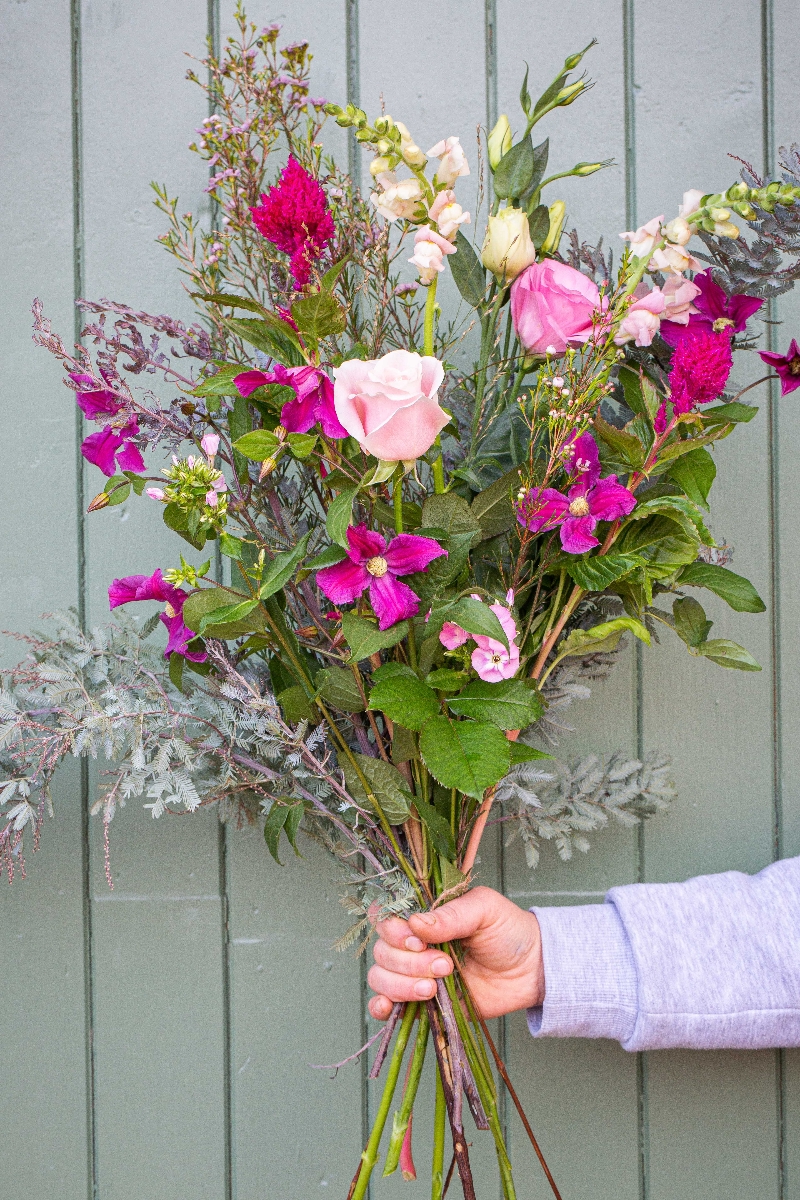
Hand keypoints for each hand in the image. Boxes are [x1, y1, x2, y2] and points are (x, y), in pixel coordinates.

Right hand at [367, 886, 544, 1020]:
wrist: (530, 970)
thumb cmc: (507, 930)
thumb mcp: (484, 909)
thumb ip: (451, 915)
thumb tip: (415, 923)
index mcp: (424, 915)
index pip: (386, 917)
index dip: (393, 931)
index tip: (417, 941)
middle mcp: (412, 943)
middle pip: (383, 952)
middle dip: (410, 963)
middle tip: (445, 966)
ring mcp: (413, 973)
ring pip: (381, 977)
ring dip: (403, 985)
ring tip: (435, 988)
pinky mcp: (420, 1001)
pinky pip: (384, 1004)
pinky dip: (380, 1006)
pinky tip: (389, 1007)